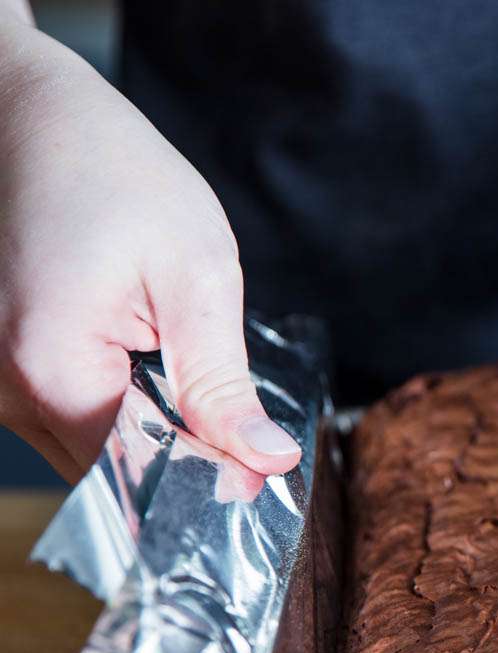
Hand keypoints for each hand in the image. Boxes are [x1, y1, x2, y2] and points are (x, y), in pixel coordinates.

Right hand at [0, 23, 300, 481]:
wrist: (33, 119)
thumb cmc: (114, 176)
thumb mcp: (194, 274)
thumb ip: (223, 382)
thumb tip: (266, 462)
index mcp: (51, 369)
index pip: (140, 479)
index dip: (207, 482)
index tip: (261, 470)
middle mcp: (4, 389)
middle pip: (113, 476)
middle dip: (181, 460)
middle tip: (237, 421)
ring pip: (91, 453)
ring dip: (151, 434)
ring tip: (183, 372)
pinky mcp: (1, 370)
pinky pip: (70, 419)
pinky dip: (120, 409)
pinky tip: (146, 362)